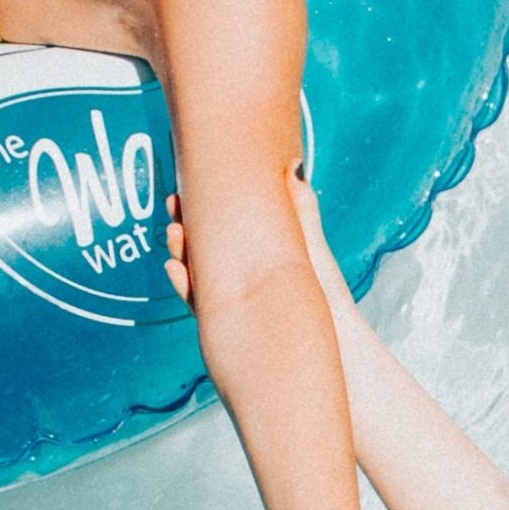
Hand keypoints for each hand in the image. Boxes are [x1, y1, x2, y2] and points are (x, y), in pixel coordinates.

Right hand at [163, 175, 336, 306]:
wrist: (336, 346)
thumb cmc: (328, 296)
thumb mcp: (310, 245)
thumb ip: (300, 209)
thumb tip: (294, 163)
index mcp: (260, 259)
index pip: (225, 229)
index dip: (204, 211)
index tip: (187, 190)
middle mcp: (244, 279)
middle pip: (205, 248)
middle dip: (185, 227)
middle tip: (172, 206)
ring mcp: (235, 301)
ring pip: (199, 273)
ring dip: (181, 253)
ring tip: (174, 233)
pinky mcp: (230, 323)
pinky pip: (200, 303)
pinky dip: (186, 286)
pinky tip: (175, 269)